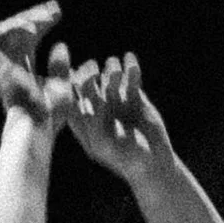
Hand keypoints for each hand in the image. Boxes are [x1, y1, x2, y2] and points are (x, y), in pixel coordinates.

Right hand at [0, 1, 73, 123]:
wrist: (37, 126)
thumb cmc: (50, 113)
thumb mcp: (61, 85)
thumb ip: (59, 65)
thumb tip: (60, 44)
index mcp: (23, 66)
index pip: (28, 36)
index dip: (41, 21)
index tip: (57, 12)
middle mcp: (10, 62)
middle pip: (16, 28)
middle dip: (35, 14)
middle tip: (54, 9)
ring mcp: (3, 63)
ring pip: (6, 27)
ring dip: (26, 18)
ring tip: (46, 18)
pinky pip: (1, 34)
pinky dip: (16, 26)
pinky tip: (35, 28)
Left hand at [65, 51, 175, 183]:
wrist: (154, 163)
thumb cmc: (126, 161)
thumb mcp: (106, 147)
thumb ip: (95, 127)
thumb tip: (89, 106)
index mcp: (83, 122)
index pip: (71, 99)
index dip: (69, 87)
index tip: (74, 79)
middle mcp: (97, 108)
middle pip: (88, 85)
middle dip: (88, 74)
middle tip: (93, 67)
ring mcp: (115, 101)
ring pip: (109, 79)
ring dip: (110, 69)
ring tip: (114, 65)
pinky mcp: (134, 97)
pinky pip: (131, 78)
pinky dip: (130, 68)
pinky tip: (130, 58)